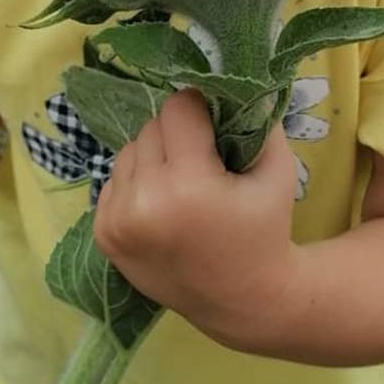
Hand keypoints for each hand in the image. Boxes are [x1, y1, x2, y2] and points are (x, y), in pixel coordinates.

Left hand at [93, 90, 302, 346]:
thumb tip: (234, 82)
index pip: (177, 108)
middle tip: (203, 160)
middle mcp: (144, 202)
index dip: (200, 110)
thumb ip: (259, 120)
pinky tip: (162, 203)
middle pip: (152, 127)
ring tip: (182, 184)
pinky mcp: (103, 233)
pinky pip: (114, 178)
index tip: (215, 127)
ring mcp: (118, 220)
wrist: (241, 301)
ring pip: (129, 149)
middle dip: (178, 135)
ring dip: (154, 156)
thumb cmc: (265, 230)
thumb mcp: (279, 170)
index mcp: (188, 186)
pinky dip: (137, 181)